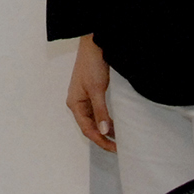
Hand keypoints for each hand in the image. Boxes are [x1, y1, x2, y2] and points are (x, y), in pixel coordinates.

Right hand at [66, 34, 115, 151]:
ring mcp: (84, 98)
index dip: (101, 141)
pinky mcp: (92, 92)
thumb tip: (104, 132)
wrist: (94, 44)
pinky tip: (115, 124)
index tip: (115, 149)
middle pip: (90, 127)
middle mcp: (77, 103)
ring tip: (119, 139)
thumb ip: (101, 111)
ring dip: (105, 129)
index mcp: (74, 104)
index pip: (87, 129)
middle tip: (119, 147)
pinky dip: (106, 119)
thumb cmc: (91, 64)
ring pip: (94, 120)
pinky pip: (98, 112)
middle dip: (103, 138)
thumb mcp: (97, 89)